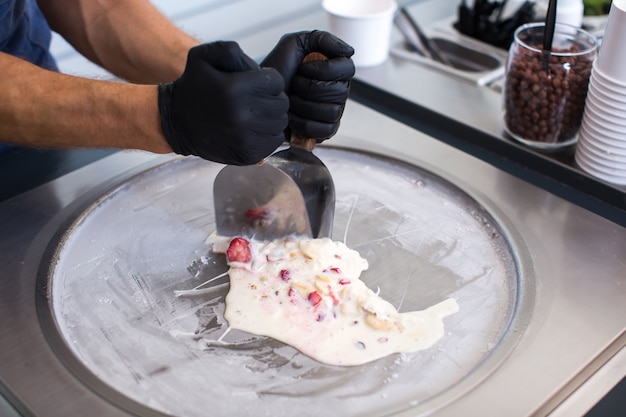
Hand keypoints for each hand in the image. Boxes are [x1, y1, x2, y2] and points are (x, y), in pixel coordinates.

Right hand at [158, 42, 288, 164]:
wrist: (175, 122)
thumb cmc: (193, 86)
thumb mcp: (203, 56)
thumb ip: (232, 51)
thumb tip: (260, 70)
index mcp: (233, 89)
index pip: (277, 81)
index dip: (268, 79)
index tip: (255, 83)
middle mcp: (241, 116)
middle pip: (282, 103)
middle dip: (272, 98)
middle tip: (255, 98)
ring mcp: (245, 138)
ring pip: (280, 123)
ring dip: (271, 116)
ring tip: (253, 113)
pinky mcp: (248, 155)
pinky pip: (275, 141)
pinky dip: (268, 134)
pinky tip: (253, 128)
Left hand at [261, 31, 354, 141]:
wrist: (258, 95)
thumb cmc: (276, 70)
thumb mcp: (294, 44)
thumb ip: (322, 39)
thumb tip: (350, 51)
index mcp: (335, 70)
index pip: (348, 68)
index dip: (324, 69)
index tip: (303, 68)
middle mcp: (338, 91)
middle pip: (340, 92)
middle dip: (309, 87)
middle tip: (294, 84)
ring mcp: (333, 112)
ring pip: (332, 111)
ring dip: (304, 105)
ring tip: (290, 100)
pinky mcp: (325, 131)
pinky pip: (325, 130)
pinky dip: (304, 124)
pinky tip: (292, 117)